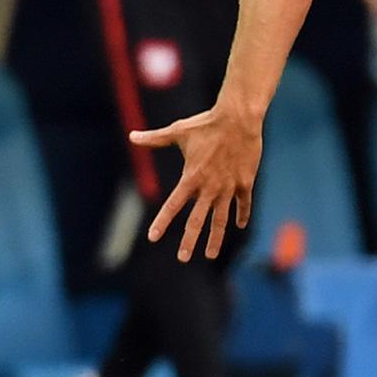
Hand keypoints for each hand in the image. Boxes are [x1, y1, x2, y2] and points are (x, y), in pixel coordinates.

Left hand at [133, 103, 263, 260]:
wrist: (238, 118)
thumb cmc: (206, 123)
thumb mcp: (178, 131)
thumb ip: (155, 138)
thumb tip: (131, 136)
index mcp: (191, 177)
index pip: (172, 205)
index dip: (162, 222)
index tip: (152, 237)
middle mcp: (209, 187)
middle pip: (197, 220)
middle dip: (189, 241)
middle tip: (182, 258)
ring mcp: (228, 187)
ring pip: (220, 219)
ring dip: (215, 238)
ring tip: (209, 255)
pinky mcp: (245, 182)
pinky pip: (243, 204)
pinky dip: (242, 215)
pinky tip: (240, 225)